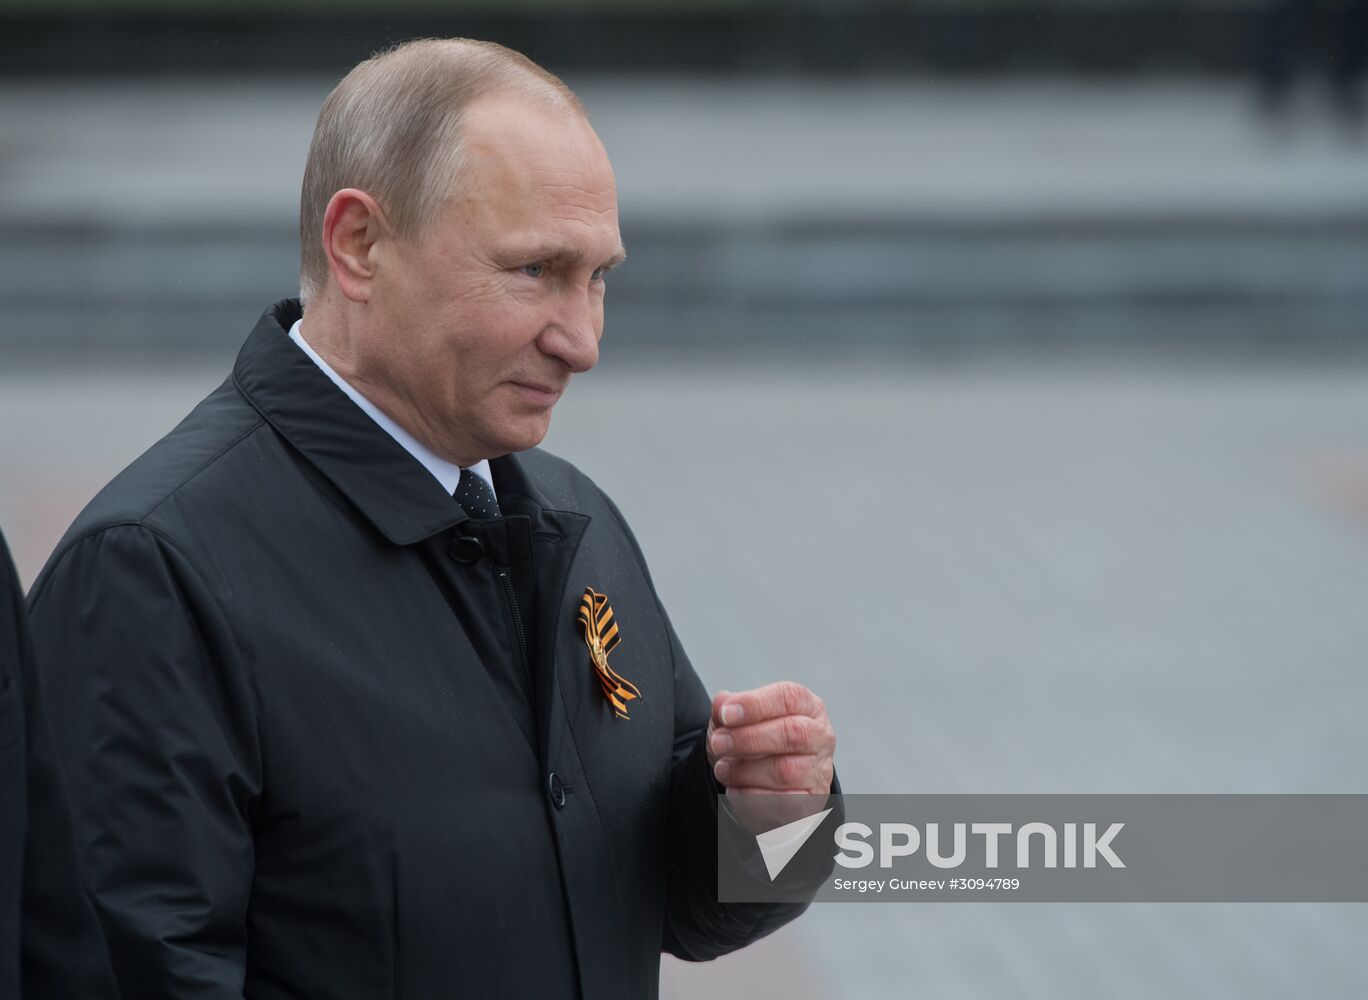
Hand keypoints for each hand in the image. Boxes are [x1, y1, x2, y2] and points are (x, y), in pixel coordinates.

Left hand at [706, 681, 835, 797]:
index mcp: (807, 706)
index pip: (788, 697)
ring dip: (745, 770)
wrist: (763, 782)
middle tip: (718, 743)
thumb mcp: (737, 719)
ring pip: (786, 770)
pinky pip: (784, 803)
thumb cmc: (754, 742)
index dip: (755, 704)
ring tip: (721, 768)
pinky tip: (734, 790)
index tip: (726, 714)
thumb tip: (723, 703)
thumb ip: (727, 708)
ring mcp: (819, 770)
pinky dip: (752, 797)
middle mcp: (820, 736)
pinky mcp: (811, 801)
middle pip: (793, 733)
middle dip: (749, 739)